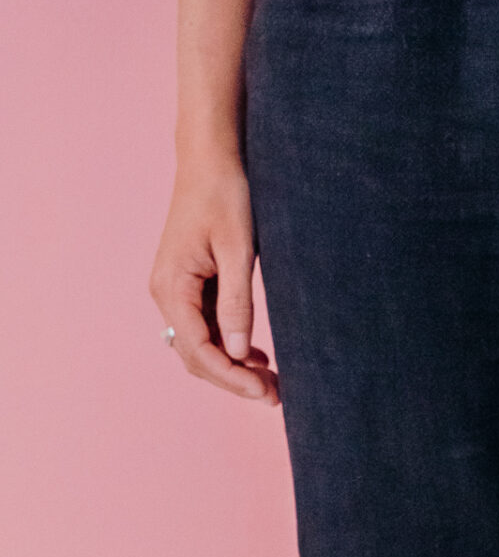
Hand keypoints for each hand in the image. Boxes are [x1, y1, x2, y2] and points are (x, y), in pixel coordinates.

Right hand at [150, 148, 279, 403]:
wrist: (210, 160)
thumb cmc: (225, 196)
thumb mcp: (238, 250)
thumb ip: (237, 303)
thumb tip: (238, 353)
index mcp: (172, 286)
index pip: (198, 349)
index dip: (231, 376)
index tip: (263, 391)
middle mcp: (166, 293)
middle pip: (196, 356)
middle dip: (233, 379)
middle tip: (275, 396)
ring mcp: (176, 291)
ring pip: (200, 346)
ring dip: (232, 367)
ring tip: (271, 382)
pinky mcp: (190, 287)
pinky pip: (205, 328)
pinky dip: (229, 347)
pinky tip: (257, 357)